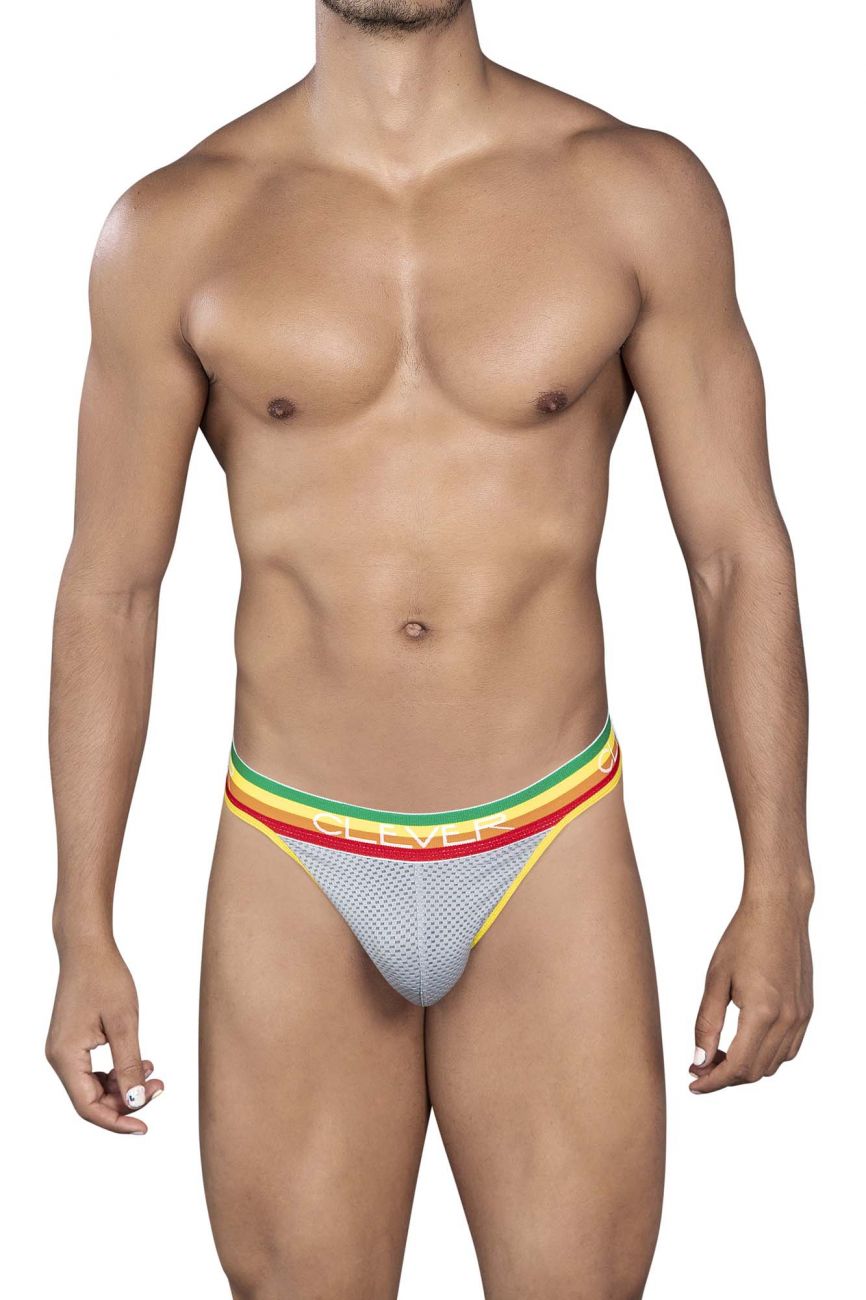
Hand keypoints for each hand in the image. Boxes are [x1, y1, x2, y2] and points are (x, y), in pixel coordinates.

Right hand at [46, 938, 163, 1132]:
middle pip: (91, 1100)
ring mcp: (64, 1051)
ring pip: (94, 1087)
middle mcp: (59, 1058)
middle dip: (127, 1100)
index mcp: (66, 1057)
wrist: (87, 948)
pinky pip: (93, 1071)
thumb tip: (137, 1102)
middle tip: (160, 1087)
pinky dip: (117, 1072)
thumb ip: (130, 1065)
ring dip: (125, 1086)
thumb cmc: (105, 978)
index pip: (88, 1107)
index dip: (117, 1121)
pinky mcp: (73, 1043)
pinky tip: (142, 1062)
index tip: (145, 1127)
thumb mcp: (124, 1023)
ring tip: (154, 1072)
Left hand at [689, 883, 812, 1093]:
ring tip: (718, 1055)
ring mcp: (801, 1017)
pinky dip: (765, 1056)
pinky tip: (744, 1043)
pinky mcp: (806, 1011)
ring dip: (745, 1068)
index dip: (713, 1081)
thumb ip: (706, 1023)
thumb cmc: (743, 938)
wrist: (778, 912)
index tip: (693, 1083)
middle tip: (700, 1068)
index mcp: (763, 1013)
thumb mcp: (715, 980)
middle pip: (755, 1071)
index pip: (736, 1066)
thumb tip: (699, 1060)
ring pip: (773, 1065)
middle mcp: (787, 1020)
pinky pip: (788, 1049)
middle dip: (725, 1078)